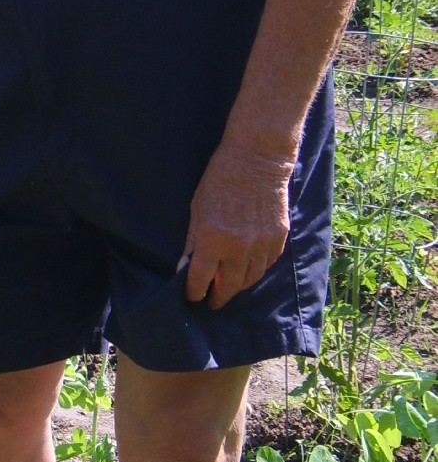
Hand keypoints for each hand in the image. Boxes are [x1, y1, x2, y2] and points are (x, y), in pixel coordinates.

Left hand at [183, 140, 293, 308]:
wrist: (258, 159)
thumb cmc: (220, 179)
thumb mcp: (197, 209)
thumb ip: (192, 242)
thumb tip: (184, 268)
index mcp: (214, 240)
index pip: (201, 279)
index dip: (195, 291)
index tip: (192, 296)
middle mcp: (239, 248)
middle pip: (229, 286)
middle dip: (218, 297)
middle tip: (212, 302)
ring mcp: (262, 244)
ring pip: (250, 279)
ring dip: (238, 287)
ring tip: (229, 289)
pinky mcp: (278, 238)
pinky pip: (267, 265)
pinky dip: (256, 272)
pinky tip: (248, 272)